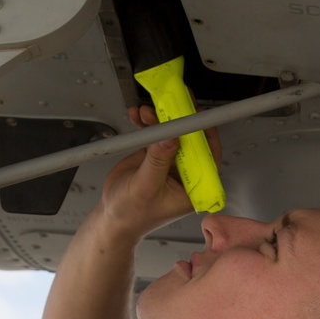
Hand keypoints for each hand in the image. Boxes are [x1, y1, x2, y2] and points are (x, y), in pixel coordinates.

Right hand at [100, 105, 221, 239]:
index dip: (205, 134)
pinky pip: (156, 133)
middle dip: (182, 120)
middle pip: (191, 140)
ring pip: (173, 133)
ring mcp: (170, 162)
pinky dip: (147, 122)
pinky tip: (139, 116)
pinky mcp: (155, 154)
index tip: (197, 116)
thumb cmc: (131, 215)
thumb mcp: (146, 188)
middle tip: (175, 102)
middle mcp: (185, 173)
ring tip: (147, 111)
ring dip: (161, 118)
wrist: (111, 216)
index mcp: (192, 188)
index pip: (207, 157)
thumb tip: (172, 138)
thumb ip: (158, 161)